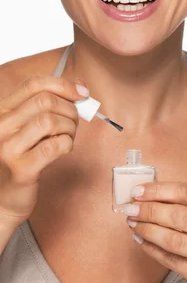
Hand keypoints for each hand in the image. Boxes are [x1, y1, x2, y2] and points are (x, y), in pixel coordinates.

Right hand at [0, 74, 87, 225]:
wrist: (4, 198)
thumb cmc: (23, 155)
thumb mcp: (30, 125)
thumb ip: (51, 103)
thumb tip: (81, 85)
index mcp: (2, 111)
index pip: (33, 84)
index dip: (63, 85)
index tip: (82, 94)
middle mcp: (0, 126)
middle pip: (46, 101)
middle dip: (70, 109)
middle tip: (74, 123)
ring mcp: (8, 148)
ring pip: (50, 121)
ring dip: (69, 127)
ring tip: (67, 137)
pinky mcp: (21, 169)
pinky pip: (55, 146)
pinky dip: (68, 144)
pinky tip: (64, 149)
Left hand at [124, 181, 186, 282]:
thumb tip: (150, 194)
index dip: (159, 191)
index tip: (138, 191)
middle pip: (178, 216)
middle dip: (149, 210)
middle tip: (130, 207)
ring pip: (173, 239)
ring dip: (147, 229)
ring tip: (132, 222)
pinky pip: (172, 260)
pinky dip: (152, 249)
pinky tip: (141, 240)